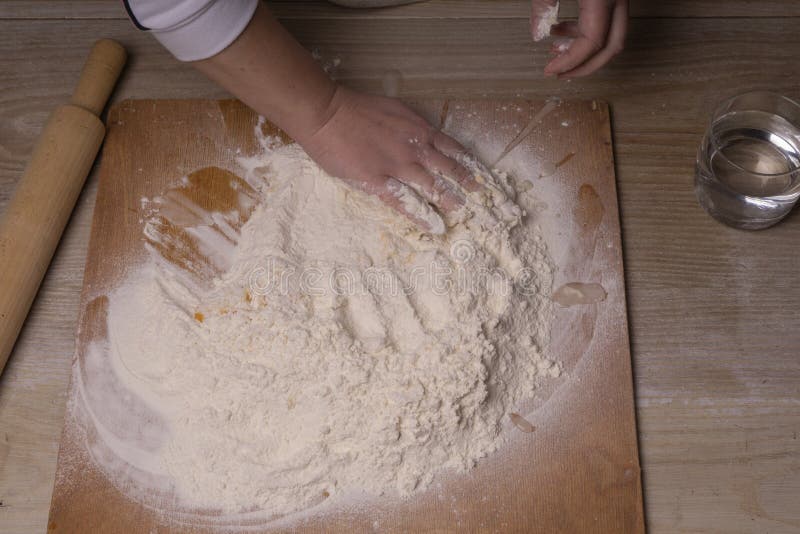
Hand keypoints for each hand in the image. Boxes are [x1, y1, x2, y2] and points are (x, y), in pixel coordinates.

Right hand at [297, 86, 479, 233]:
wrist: (327, 113)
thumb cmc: (355, 108)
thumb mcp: (393, 109)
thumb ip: (411, 124)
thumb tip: (423, 135)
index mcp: (418, 129)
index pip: (452, 148)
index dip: (467, 163)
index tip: (481, 175)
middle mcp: (414, 148)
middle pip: (448, 169)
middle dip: (467, 184)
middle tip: (482, 198)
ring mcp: (397, 166)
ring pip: (431, 186)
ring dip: (449, 200)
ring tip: (464, 212)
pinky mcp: (378, 181)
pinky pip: (404, 202)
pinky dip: (421, 216)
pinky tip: (434, 226)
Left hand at [531, 0, 627, 77]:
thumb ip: (542, 5)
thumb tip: (538, 34)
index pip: (593, 43)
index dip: (570, 62)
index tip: (550, 70)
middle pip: (611, 47)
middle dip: (585, 66)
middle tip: (560, 74)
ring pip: (610, 35)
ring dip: (583, 49)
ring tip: (555, 50)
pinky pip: (604, 20)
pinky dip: (584, 31)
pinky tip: (561, 29)